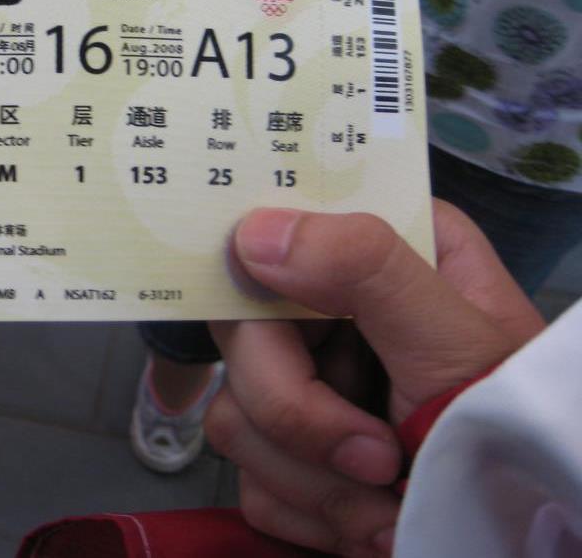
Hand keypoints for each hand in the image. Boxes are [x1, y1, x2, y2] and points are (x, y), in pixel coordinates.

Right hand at [205, 200, 543, 556]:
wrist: (521, 534)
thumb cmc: (512, 431)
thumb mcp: (458, 343)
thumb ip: (367, 271)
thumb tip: (254, 234)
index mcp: (381, 251)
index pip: (278, 228)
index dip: (258, 272)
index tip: (285, 327)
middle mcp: (332, 309)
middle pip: (242, 336)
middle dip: (299, 415)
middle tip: (377, 460)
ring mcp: (306, 382)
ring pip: (234, 415)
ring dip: (311, 480)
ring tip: (389, 507)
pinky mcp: (289, 452)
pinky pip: (249, 477)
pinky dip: (308, 512)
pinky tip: (371, 523)